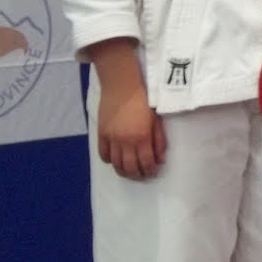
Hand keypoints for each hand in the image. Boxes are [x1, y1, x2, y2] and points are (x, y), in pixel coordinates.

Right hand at [91, 41, 165, 179]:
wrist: (122, 86)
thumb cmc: (143, 100)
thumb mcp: (156, 120)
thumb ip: (159, 141)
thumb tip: (160, 159)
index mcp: (142, 137)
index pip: (146, 162)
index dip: (150, 171)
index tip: (152, 173)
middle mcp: (126, 141)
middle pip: (130, 167)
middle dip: (137, 174)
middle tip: (142, 175)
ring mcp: (112, 139)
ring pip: (116, 164)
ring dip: (123, 171)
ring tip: (129, 171)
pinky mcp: (101, 134)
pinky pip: (103, 155)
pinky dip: (109, 161)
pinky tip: (116, 160)